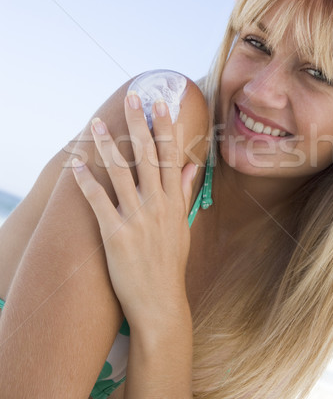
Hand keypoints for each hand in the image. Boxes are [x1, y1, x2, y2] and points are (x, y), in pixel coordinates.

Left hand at [72, 92, 196, 331]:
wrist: (161, 301)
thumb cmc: (171, 264)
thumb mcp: (182, 226)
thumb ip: (184, 192)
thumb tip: (189, 165)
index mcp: (173, 202)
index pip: (170, 156)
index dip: (166, 127)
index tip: (162, 104)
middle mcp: (157, 205)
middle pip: (147, 156)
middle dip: (140, 124)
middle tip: (133, 97)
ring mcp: (137, 219)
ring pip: (121, 174)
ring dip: (109, 146)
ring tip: (97, 124)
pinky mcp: (117, 235)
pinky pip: (99, 202)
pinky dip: (87, 182)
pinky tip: (77, 165)